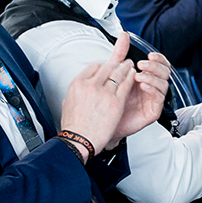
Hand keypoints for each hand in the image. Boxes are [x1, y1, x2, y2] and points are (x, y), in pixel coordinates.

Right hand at [60, 33, 136, 153]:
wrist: (80, 140)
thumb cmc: (74, 126)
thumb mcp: (67, 103)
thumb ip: (75, 93)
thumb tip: (78, 90)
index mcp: (78, 84)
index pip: (94, 66)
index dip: (104, 65)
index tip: (108, 66)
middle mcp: (91, 85)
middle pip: (107, 67)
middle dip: (117, 64)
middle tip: (122, 62)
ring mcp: (104, 93)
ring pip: (118, 73)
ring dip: (126, 67)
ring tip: (130, 66)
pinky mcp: (116, 102)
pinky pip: (126, 85)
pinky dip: (131, 78)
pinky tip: (134, 77)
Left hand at [112, 33, 169, 139]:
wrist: (102, 123)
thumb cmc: (109, 101)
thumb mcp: (114, 72)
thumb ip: (120, 54)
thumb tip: (124, 36)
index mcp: (145, 76)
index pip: (159, 64)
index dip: (158, 58)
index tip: (150, 55)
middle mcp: (151, 87)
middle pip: (164, 72)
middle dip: (154, 66)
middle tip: (142, 65)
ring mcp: (153, 99)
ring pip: (163, 83)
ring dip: (152, 77)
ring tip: (139, 76)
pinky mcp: (153, 110)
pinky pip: (159, 98)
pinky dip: (152, 89)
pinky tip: (143, 86)